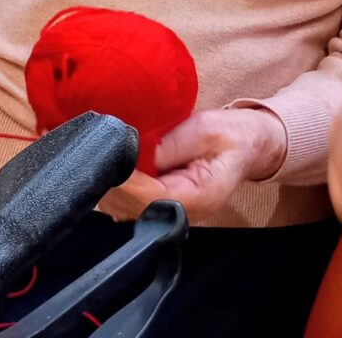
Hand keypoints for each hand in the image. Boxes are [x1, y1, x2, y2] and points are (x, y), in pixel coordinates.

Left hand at [100, 108, 286, 223]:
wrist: (245, 144)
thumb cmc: (228, 135)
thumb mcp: (206, 129)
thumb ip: (174, 143)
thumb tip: (138, 150)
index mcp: (200, 197)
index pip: (154, 198)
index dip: (127, 183)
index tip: (109, 162)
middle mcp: (185, 213)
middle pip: (136, 209)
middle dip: (114, 183)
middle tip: (96, 153)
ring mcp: (173, 212)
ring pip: (129, 211)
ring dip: (112, 187)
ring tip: (100, 157)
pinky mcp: (163, 206)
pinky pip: (132, 205)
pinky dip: (117, 188)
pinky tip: (110, 167)